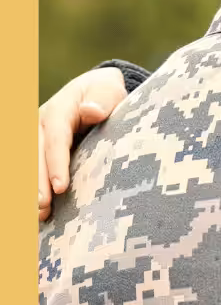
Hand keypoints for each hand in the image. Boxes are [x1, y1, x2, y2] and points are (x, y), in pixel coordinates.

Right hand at [38, 67, 125, 221]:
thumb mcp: (109, 90)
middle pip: (34, 156)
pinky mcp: (36, 151)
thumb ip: (103, 100)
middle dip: (37, 183)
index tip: (61, 187)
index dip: (56, 164)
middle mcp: (39, 125)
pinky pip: (29, 170)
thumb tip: (91, 110)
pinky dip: (32, 189)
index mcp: (57, 110)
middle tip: (44, 206)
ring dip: (31, 190)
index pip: (55, 139)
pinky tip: (39, 211)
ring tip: (41, 214)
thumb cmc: (104, 93)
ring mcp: (34, 138)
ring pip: (27, 166)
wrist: (95, 91)